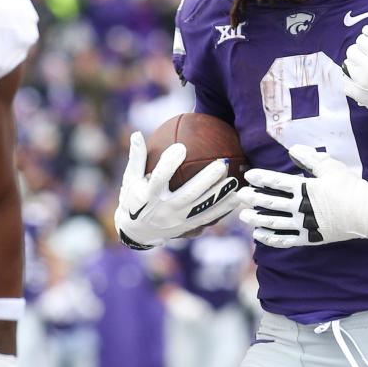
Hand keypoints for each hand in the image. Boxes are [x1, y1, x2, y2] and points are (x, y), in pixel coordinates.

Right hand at [114, 131, 240, 248]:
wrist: (137, 232)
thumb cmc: (133, 199)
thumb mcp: (129, 179)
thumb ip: (136, 158)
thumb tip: (137, 134)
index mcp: (148, 196)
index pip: (159, 178)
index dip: (169, 163)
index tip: (180, 146)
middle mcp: (164, 209)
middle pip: (187, 194)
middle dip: (205, 180)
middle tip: (221, 164)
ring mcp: (177, 220)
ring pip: (201, 207)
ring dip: (219, 195)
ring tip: (235, 181)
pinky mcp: (187, 226)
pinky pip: (208, 217)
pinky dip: (223, 208)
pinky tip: (238, 197)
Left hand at [237, 144, 367, 247]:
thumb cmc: (350, 187)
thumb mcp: (331, 167)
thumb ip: (310, 159)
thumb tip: (292, 150)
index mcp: (306, 188)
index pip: (278, 182)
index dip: (262, 178)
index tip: (249, 175)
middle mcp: (302, 208)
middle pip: (272, 202)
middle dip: (254, 198)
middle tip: (240, 195)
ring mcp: (305, 225)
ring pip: (276, 222)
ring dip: (258, 219)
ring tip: (244, 216)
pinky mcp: (310, 238)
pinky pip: (286, 240)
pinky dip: (272, 238)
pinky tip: (259, 235)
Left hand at [342, 24, 367, 119]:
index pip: (362, 39)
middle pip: (352, 50)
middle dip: (361, 51)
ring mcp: (361, 83)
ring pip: (347, 64)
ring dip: (356, 64)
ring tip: (367, 69)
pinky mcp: (357, 94)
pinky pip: (345, 81)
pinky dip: (351, 79)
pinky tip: (361, 80)